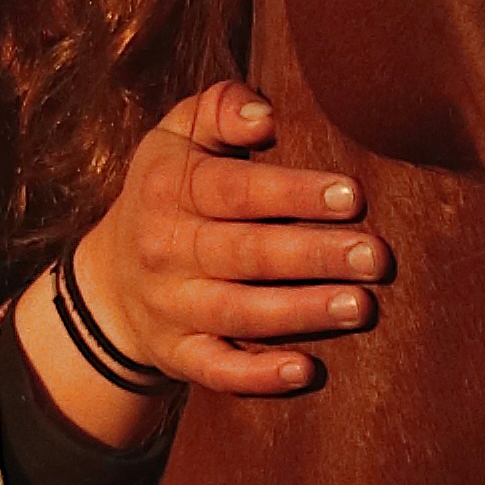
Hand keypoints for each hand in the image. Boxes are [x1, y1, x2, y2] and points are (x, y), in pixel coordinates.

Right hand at [24, 85, 387, 438]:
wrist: (109, 280)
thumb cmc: (171, 189)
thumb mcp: (177, 135)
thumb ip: (220, 109)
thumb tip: (266, 115)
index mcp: (168, 187)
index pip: (235, 190)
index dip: (293, 194)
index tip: (353, 196)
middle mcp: (165, 249)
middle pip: (246, 253)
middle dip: (313, 254)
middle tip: (375, 257)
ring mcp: (170, 307)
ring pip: (239, 312)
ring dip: (301, 312)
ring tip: (361, 306)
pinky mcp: (178, 355)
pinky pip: (216, 370)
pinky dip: (258, 376)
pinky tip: (305, 370)